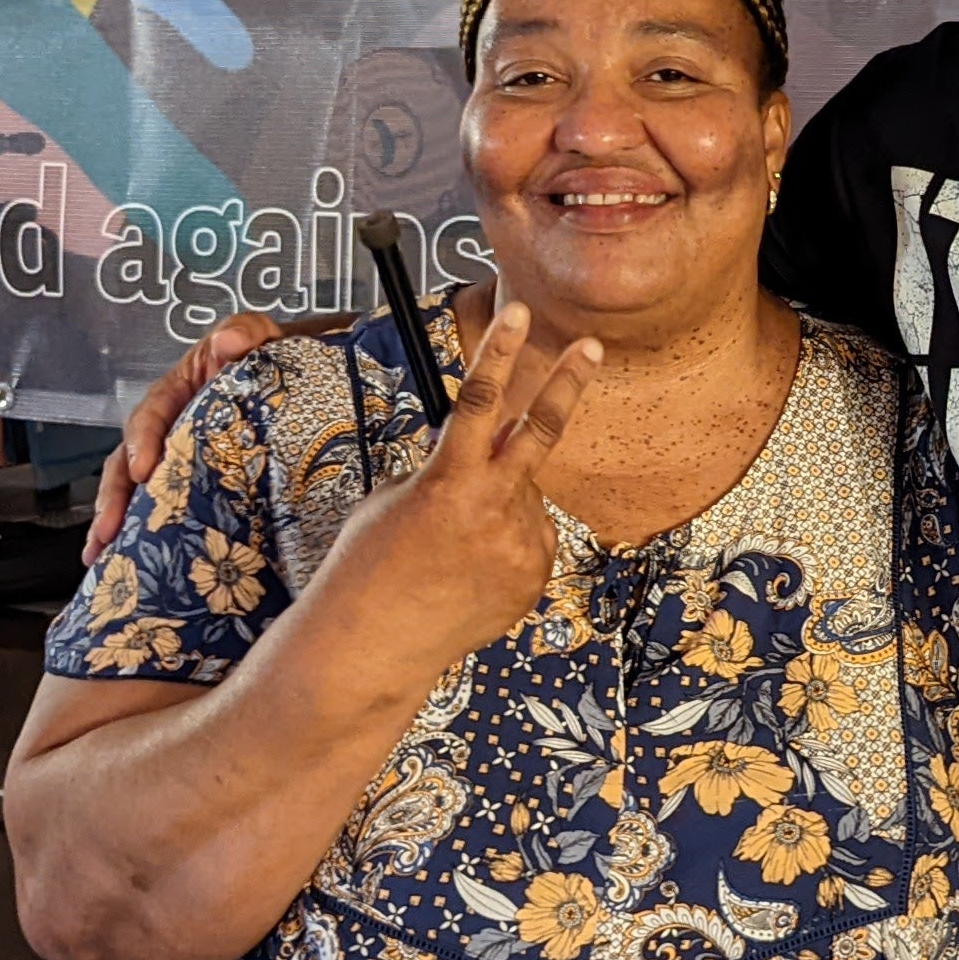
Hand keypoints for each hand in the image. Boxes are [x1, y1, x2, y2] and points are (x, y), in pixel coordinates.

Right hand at [83, 311, 344, 560]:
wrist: (301, 382)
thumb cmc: (269, 359)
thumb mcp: (259, 336)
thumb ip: (246, 332)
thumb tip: (229, 341)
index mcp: (177, 392)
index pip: (150, 415)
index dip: (142, 441)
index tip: (144, 469)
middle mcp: (169, 429)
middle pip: (129, 463)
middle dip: (114, 498)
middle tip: (107, 531)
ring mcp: (179, 460)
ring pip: (138, 493)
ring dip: (117, 525)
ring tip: (101, 559)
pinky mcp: (195, 488)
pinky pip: (166, 511)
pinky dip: (144, 537)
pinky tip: (130, 564)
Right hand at [315, 303, 602, 667]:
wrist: (375, 646)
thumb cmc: (367, 568)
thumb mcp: (394, 498)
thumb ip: (450, 471)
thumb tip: (490, 461)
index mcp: (448, 480)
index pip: (479, 399)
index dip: (500, 351)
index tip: (518, 313)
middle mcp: (492, 508)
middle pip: (542, 430)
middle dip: (568, 383)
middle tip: (591, 347)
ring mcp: (520, 546)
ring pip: (526, 495)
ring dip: (500, 501)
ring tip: (454, 544)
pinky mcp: (534, 577)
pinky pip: (530, 537)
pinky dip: (507, 540)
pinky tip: (469, 570)